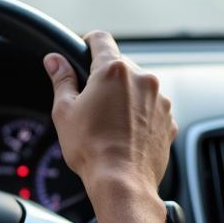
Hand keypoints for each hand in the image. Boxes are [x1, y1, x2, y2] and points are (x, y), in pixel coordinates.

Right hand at [45, 32, 176, 222]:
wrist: (122, 183)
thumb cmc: (91, 149)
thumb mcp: (65, 110)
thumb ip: (61, 79)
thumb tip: (54, 60)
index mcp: (114, 70)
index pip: (100, 39)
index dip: (88, 41)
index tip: (83, 49)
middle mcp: (142, 79)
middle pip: (120, 66)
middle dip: (106, 78)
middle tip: (90, 103)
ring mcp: (160, 100)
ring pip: (138, 88)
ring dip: (125, 97)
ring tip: (109, 124)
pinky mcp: (169, 120)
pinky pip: (152, 109)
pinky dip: (140, 116)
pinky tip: (125, 134)